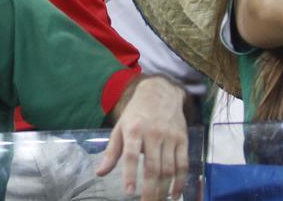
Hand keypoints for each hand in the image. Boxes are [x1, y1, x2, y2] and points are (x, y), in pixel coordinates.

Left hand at [97, 77, 188, 200]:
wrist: (161, 92)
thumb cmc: (136, 113)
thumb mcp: (120, 127)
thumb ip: (112, 152)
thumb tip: (100, 173)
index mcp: (134, 130)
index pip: (131, 154)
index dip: (129, 174)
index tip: (129, 192)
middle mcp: (153, 134)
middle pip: (152, 167)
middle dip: (150, 190)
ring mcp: (170, 137)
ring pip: (169, 169)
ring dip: (164, 189)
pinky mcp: (183, 140)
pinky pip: (183, 164)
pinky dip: (180, 182)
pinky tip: (174, 194)